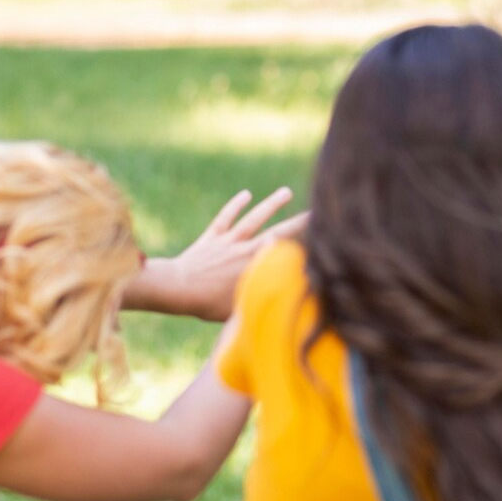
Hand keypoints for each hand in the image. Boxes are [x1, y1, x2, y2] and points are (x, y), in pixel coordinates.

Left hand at [123, 188, 308, 320]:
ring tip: (286, 192)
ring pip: (254, 218)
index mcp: (256, 265)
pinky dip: (235, 205)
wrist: (177, 288)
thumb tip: (285, 303)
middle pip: (278, 230)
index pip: (286, 251)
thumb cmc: (207, 304)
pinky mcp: (212, 237)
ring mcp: (228, 240)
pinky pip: (226, 218)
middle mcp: (246, 248)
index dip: (305, 243)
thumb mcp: (240, 308)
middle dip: (300, 221)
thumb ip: (262, 301)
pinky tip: (246, 195)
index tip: (324, 236)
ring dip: (271, 205)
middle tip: (317, 210)